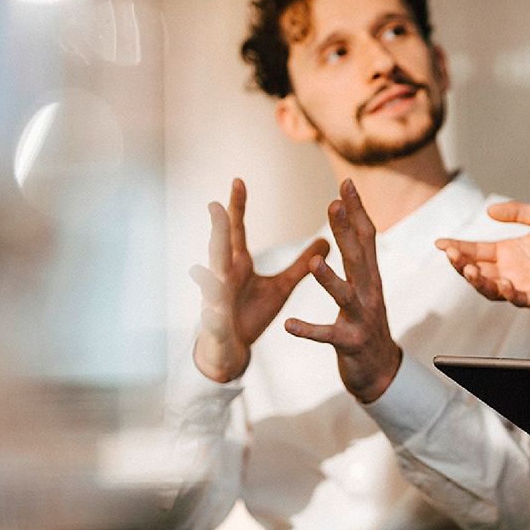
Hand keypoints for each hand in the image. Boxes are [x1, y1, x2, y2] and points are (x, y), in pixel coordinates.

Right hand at [190, 178, 329, 382]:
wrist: (231, 349)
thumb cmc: (251, 313)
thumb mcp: (281, 287)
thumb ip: (302, 264)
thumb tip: (327, 240)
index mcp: (237, 265)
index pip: (236, 231)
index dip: (237, 207)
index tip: (238, 180)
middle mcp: (222, 279)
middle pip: (219, 250)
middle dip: (217, 230)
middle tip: (214, 206)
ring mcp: (215, 302)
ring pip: (210, 284)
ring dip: (206, 275)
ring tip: (201, 266)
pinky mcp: (217, 327)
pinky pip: (214, 322)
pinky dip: (212, 317)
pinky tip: (210, 313)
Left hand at [285, 179, 401, 403]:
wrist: (381, 373)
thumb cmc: (366, 325)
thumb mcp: (366, 288)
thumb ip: (359, 257)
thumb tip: (354, 221)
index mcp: (370, 278)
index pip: (365, 238)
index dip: (357, 210)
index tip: (345, 184)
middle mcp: (370, 293)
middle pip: (358, 258)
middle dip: (346, 231)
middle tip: (334, 204)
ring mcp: (361, 319)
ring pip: (345, 296)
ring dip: (329, 280)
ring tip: (314, 264)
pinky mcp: (349, 344)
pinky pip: (326, 336)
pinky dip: (309, 330)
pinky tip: (289, 325)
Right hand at [435, 202, 529, 306]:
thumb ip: (518, 212)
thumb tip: (489, 210)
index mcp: (509, 251)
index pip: (476, 251)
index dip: (457, 248)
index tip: (440, 243)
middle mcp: (513, 270)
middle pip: (478, 271)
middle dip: (461, 265)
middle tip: (452, 255)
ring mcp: (526, 285)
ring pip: (493, 289)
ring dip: (479, 282)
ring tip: (470, 270)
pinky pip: (521, 299)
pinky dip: (510, 294)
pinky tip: (503, 284)